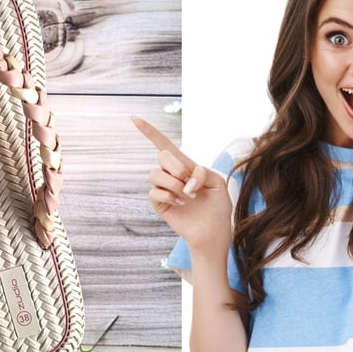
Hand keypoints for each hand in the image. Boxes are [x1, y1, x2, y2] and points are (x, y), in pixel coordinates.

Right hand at [132, 117, 232, 252]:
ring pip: (156, 174)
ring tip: (188, 197)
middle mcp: (172, 175)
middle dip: (177, 167)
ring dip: (174, 184)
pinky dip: (169, 196)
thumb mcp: (218, 183)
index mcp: (186, 166)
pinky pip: (154, 192)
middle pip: (162, 156)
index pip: (165, 145)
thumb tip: (185, 180)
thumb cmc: (218, 208)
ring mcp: (165, 190)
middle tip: (190, 183)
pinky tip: (181, 204)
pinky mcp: (160, 205)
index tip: (135, 119)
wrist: (214, 232)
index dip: (150, 132)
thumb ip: (203, 172)